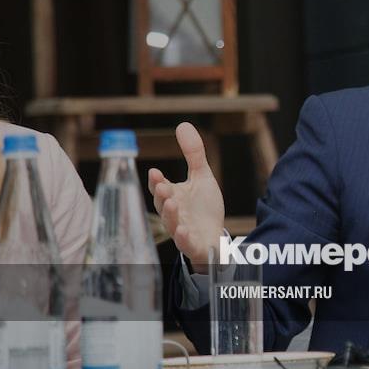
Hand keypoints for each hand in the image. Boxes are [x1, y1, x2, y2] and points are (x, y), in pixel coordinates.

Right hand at [147, 122, 225, 273]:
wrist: (213, 236)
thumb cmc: (203, 207)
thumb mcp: (202, 177)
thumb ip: (193, 154)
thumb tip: (182, 124)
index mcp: (172, 197)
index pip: (160, 188)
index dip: (157, 182)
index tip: (155, 172)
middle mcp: (173, 214)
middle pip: (163, 205)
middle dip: (162, 196)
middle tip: (164, 187)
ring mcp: (181, 230)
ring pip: (172, 223)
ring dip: (171, 215)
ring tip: (173, 204)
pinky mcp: (192, 244)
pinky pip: (185, 243)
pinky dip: (183, 238)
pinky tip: (183, 231)